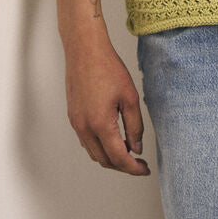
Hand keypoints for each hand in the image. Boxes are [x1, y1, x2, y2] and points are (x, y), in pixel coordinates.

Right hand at [64, 35, 150, 175]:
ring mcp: (76, 123)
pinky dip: (100, 147)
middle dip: (123, 166)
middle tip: (138, 162)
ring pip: (93, 153)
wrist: (85, 50)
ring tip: (128, 151)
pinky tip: (112, 139)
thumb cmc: (107, 68)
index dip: (134, 168)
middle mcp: (84, 128)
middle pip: (104, 160)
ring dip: (110, 158)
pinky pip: (86, 142)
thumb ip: (135, 126)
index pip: (119, 158)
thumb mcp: (130, 97)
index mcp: (100, 124)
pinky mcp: (73, 116)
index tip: (145, 168)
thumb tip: (136, 148)